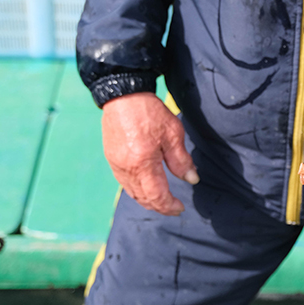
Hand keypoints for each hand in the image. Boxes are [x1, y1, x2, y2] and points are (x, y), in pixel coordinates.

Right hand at [101, 92, 198, 215]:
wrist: (123, 96)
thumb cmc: (150, 112)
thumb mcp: (173, 134)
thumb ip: (181, 160)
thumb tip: (192, 179)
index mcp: (143, 163)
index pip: (157, 196)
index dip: (169, 206)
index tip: (180, 208)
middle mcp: (127, 168)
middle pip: (143, 198)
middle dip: (159, 206)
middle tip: (173, 207)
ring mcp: (116, 164)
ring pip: (132, 192)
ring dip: (147, 200)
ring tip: (161, 200)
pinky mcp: (111, 159)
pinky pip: (124, 182)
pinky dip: (136, 190)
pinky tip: (146, 186)